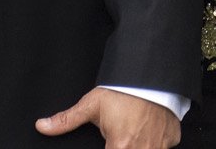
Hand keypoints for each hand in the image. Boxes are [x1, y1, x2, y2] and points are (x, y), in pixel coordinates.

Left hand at [37, 87, 179, 147]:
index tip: (110, 143)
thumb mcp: (93, 104)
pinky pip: (163, 148)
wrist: (155, 74)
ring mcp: (159, 146)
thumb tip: (42, 126)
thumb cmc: (125, 90)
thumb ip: (67, 119)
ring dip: (138, 146)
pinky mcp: (172, 139)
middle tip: (120, 136)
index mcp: (120, 146)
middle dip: (123, 146)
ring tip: (132, 134)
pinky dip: (155, 143)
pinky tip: (149, 132)